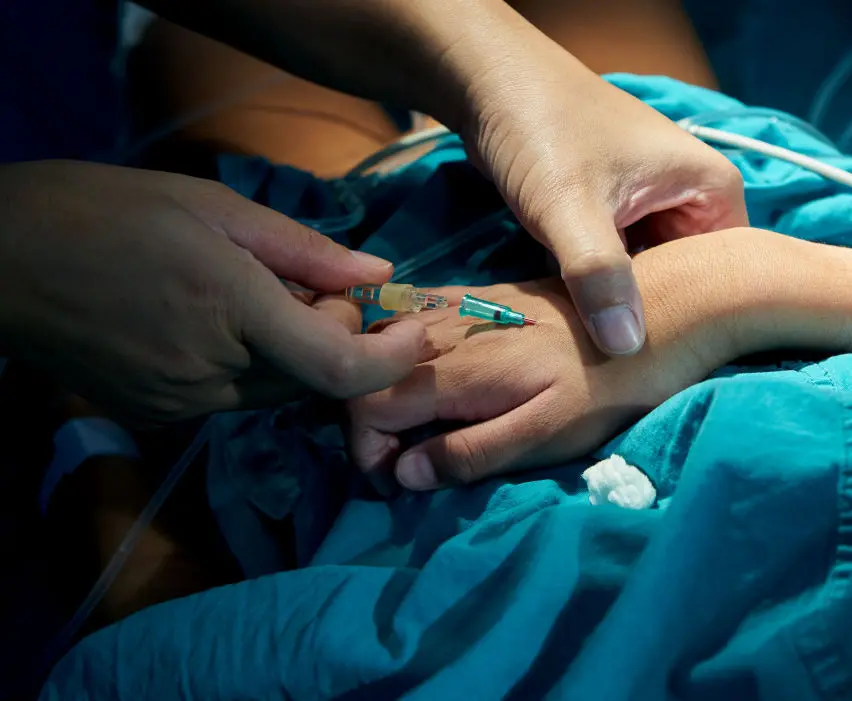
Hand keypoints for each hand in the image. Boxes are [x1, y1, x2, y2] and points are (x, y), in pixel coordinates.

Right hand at [0, 161, 424, 423]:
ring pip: (279, 390)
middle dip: (340, 337)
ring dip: (296, 351)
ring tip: (261, 294)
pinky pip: (236, 397)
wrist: (3, 260)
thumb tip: (376, 275)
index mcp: (230, 310)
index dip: (392, 357)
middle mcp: (212, 373)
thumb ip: (305, 250)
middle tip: (322, 285)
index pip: (341, 368)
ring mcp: (183, 403)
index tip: (415, 328)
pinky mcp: (160, 415)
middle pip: (315, 377)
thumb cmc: (106, 212)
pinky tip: (223, 321)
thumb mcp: (214, 207)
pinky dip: (254, 365)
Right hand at [346, 276, 719, 492]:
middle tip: (404, 458)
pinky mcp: (481, 294)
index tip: (398, 481)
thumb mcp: (548, 434)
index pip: (365, 406)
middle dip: (367, 421)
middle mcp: (446, 331)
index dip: (367, 451)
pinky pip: (415, 311)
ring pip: (384, 340)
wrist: (663, 311)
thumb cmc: (610, 387)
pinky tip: (425, 370)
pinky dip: (401, 346)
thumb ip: (471, 452)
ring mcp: (461, 306)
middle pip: (367, 373)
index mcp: (456, 371)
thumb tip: (403, 474)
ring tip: (412, 423)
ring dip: (381, 384)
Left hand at [461, 45, 746, 356]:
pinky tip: (579, 320)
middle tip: (617, 359)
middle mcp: (691, 198)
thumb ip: (599, 275)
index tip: (659, 359)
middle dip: (652, 316)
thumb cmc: (541, 131)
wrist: (490, 87)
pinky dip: (599, 290)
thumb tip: (627, 346)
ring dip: (620, 306)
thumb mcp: (570, 207)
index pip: (729, 276)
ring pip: (648, 278)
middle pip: (688, 282)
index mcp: (711, 189)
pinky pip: (619, 267)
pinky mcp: (616, 216)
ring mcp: (652, 207)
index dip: (696, 320)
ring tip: (596, 346)